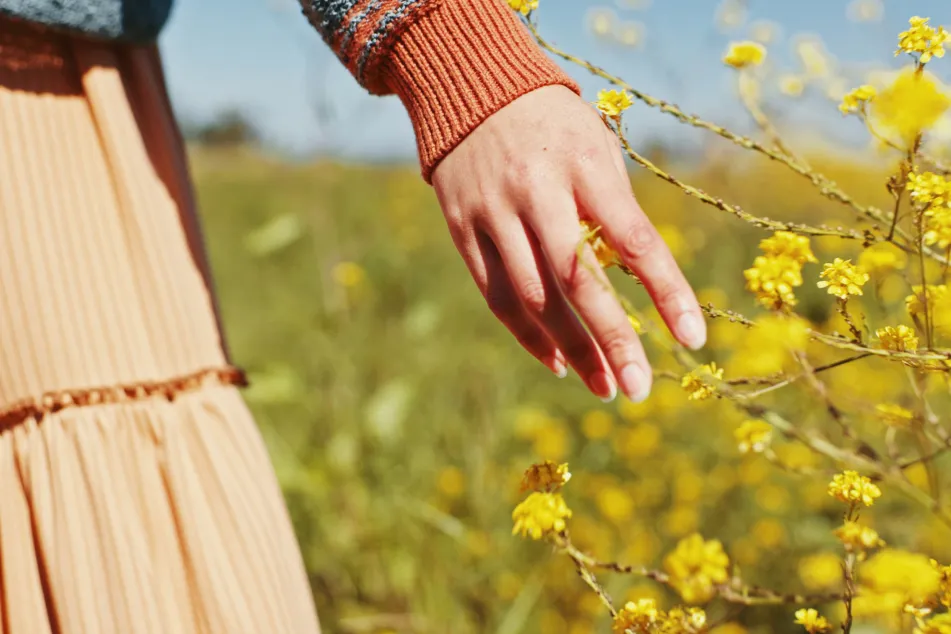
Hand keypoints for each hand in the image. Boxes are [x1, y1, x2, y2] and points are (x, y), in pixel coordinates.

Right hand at [432, 85, 704, 401]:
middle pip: (577, 279)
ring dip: (572, 349)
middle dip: (611, 339)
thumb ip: (614, 210)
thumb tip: (641, 284)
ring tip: (605, 386)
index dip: (665, 292)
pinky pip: (498, 296)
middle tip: (638, 389)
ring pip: (534, 297)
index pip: (634, 238)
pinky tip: (558, 362)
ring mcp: (494, 212)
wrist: (470, 89)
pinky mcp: (464, 230)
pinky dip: (529, 335)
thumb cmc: (554, 126)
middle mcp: (537, 191)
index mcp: (585, 165)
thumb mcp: (596, 147)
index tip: (693, 339)